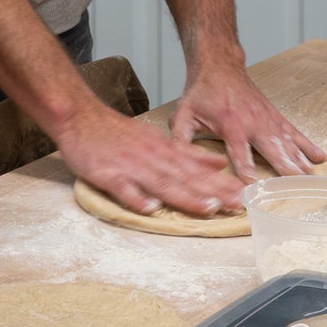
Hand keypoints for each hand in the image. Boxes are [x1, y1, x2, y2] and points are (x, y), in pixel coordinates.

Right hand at [53, 102, 244, 216]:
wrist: (81, 117)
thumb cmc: (119, 133)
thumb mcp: (158, 138)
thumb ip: (188, 152)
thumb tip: (220, 162)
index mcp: (166, 151)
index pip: (198, 170)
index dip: (222, 184)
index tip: (245, 195)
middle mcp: (153, 159)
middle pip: (187, 178)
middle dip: (214, 193)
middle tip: (238, 205)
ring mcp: (131, 167)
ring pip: (162, 183)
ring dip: (186, 196)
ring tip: (208, 208)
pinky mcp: (108, 175)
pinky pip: (123, 188)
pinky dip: (136, 198)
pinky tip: (150, 208)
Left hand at [170, 56, 326, 180]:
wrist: (220, 66)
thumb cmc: (201, 93)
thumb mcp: (183, 114)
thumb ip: (179, 138)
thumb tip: (175, 161)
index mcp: (230, 123)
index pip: (238, 149)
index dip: (244, 166)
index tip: (252, 184)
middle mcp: (252, 121)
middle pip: (271, 147)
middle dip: (284, 167)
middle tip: (296, 186)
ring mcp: (267, 119)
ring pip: (287, 142)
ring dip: (300, 160)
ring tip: (312, 178)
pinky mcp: (275, 116)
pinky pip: (294, 132)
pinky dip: (308, 145)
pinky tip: (321, 158)